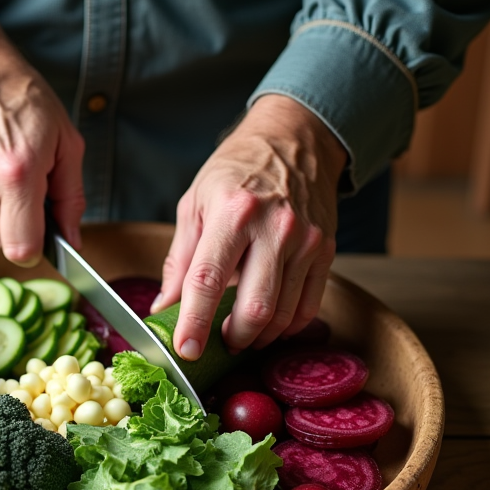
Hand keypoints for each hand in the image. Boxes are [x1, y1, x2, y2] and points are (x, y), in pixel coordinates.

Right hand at [0, 0, 84, 264]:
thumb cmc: (23, 101)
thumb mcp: (66, 141)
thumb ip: (72, 198)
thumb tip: (71, 241)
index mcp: (18, 174)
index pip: (22, 249)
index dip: (37, 250)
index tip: (45, 236)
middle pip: (5, 243)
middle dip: (22, 226)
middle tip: (30, 190)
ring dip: (1, 210)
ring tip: (4, 169)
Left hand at [154, 94, 346, 359]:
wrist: (294, 139)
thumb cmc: (236, 171)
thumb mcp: (195, 204)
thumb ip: (180, 260)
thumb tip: (164, 308)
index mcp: (232, 212)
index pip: (208, 280)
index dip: (194, 322)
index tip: (185, 351)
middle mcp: (274, 227)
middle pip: (255, 307)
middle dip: (233, 338)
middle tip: (218, 343)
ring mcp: (305, 240)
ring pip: (283, 314)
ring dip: (258, 336)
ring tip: (240, 334)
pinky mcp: (325, 250)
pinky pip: (308, 306)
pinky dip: (286, 326)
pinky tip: (270, 325)